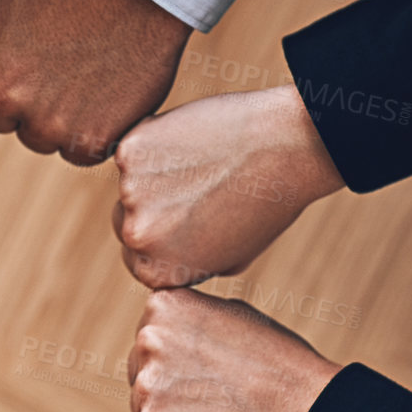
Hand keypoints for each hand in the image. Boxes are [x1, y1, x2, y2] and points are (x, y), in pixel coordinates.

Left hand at [0, 0, 189, 163]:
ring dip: (54, 113)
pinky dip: (89, 127)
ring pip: (36, 136)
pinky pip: (76, 150)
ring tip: (81, 65)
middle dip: (18, 92)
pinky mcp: (86, 140)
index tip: (18, 42)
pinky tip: (102, 88)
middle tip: (54, 52)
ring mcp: (43, 122)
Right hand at [113, 85, 343, 286]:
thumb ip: (185, 265)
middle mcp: (137, 236)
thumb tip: (156, 262)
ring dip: (155, 169)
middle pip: (125, 219)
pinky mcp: (132, 150)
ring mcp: (132, 191)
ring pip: (132, 179)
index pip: (135, 256)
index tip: (189, 216)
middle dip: (152, 204)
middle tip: (198, 185)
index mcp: (156, 272)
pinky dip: (157, 139)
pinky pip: (135, 145)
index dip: (162, 235)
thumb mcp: (228, 259)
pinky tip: (195, 140)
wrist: (286, 149)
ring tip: (203, 162)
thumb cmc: (265, 206)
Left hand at [128, 288, 340, 411]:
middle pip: (140, 368)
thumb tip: (163, 324)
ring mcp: (146, 380)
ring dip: (170, 411)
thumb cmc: (277, 361)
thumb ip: (190, 316)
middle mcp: (147, 337)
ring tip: (216, 409)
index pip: (151, 335)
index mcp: (163, 304)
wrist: (301, 409)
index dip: (181, 355)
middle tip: (215, 392)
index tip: (212, 364)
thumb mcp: (232, 313)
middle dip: (168, 382)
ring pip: (144, 402)